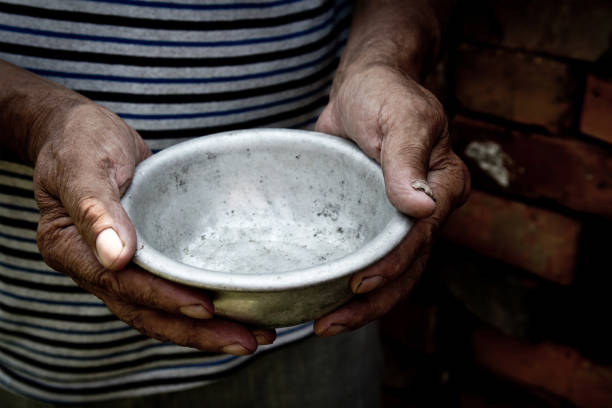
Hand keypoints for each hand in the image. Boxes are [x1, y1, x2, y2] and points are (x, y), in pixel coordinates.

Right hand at [33, 101, 274, 353]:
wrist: (80, 131)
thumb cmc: (79, 139)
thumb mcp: (82, 163)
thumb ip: (95, 208)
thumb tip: (115, 257)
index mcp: (71, 248)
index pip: (121, 284)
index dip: (163, 298)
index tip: (205, 307)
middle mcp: (95, 266)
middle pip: (145, 311)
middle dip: (196, 331)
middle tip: (247, 341)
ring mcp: (120, 266)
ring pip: (161, 308)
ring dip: (205, 328)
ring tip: (255, 335)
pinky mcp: (144, 257)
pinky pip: (170, 287)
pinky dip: (200, 303)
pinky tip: (235, 309)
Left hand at [313, 63, 469, 335]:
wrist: (363, 86)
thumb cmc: (384, 95)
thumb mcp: (399, 118)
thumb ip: (407, 160)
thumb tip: (421, 206)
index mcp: (443, 187)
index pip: (421, 237)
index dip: (391, 266)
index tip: (357, 285)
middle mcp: (425, 210)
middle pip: (407, 268)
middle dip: (372, 302)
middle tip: (328, 324)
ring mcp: (397, 218)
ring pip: (386, 271)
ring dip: (359, 303)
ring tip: (322, 324)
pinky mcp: (371, 218)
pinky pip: (364, 254)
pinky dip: (347, 278)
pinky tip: (321, 295)